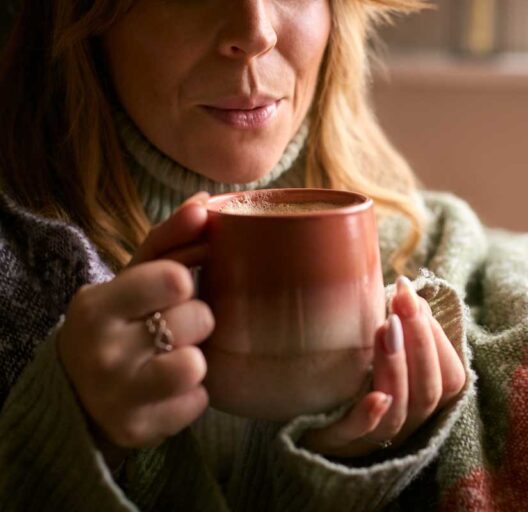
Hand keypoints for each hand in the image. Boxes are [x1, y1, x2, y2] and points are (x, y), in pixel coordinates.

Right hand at [57, 192, 212, 466]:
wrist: (80, 391)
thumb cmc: (120, 321)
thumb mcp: (134, 277)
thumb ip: (170, 238)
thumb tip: (206, 202)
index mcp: (95, 307)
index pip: (174, 278)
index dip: (185, 281)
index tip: (176, 288)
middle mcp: (101, 354)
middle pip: (197, 320)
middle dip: (196, 320)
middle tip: (173, 326)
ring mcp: (118, 397)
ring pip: (197, 365)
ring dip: (196, 358)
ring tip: (173, 356)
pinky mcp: (139, 431)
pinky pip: (199, 402)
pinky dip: (193, 394)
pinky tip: (169, 389)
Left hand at [300, 276, 465, 457]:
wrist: (294, 406)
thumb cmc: (346, 366)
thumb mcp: (377, 344)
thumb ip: (398, 325)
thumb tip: (409, 292)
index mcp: (419, 399)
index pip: (450, 378)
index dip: (438, 339)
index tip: (415, 298)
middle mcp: (403, 422)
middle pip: (428, 392)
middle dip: (420, 342)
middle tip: (403, 301)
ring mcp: (369, 437)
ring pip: (398, 414)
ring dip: (395, 368)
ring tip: (385, 327)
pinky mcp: (331, 441)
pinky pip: (353, 435)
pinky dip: (368, 417)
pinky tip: (376, 397)